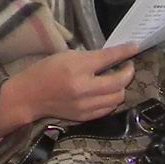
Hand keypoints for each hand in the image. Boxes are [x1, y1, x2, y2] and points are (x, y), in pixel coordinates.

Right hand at [0, 45, 141, 133]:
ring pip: (117, 97)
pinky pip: (107, 109)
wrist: (28, 96)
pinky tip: (107, 93)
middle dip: (128, 72)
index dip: (125, 52)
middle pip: (119, 82)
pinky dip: (111, 100)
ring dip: (121, 87)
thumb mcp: (66, 55)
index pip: (108, 58)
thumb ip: (90, 57)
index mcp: (77, 67)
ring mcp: (84, 105)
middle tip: (126, 66)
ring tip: (116, 80)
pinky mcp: (84, 117)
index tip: (135, 46)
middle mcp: (83, 88)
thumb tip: (112, 56)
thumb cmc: (45, 70)